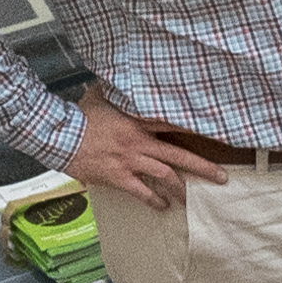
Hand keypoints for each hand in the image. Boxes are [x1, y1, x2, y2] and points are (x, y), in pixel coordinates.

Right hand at [62, 97, 224, 211]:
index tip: (219, 136)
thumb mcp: (100, 96)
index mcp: (138, 121)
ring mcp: (130, 161)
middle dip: (203, 168)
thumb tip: (120, 76)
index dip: (197, 129)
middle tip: (222, 178)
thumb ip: (116, 90)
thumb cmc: (78, 116)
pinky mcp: (118, 176)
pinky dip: (154, 201)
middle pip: (180, 155)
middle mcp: (140, 142)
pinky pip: (142, 192)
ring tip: (193, 199)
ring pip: (166, 176)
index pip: (174, 124)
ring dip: (182, 189)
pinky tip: (164, 207)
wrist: (59, 135)